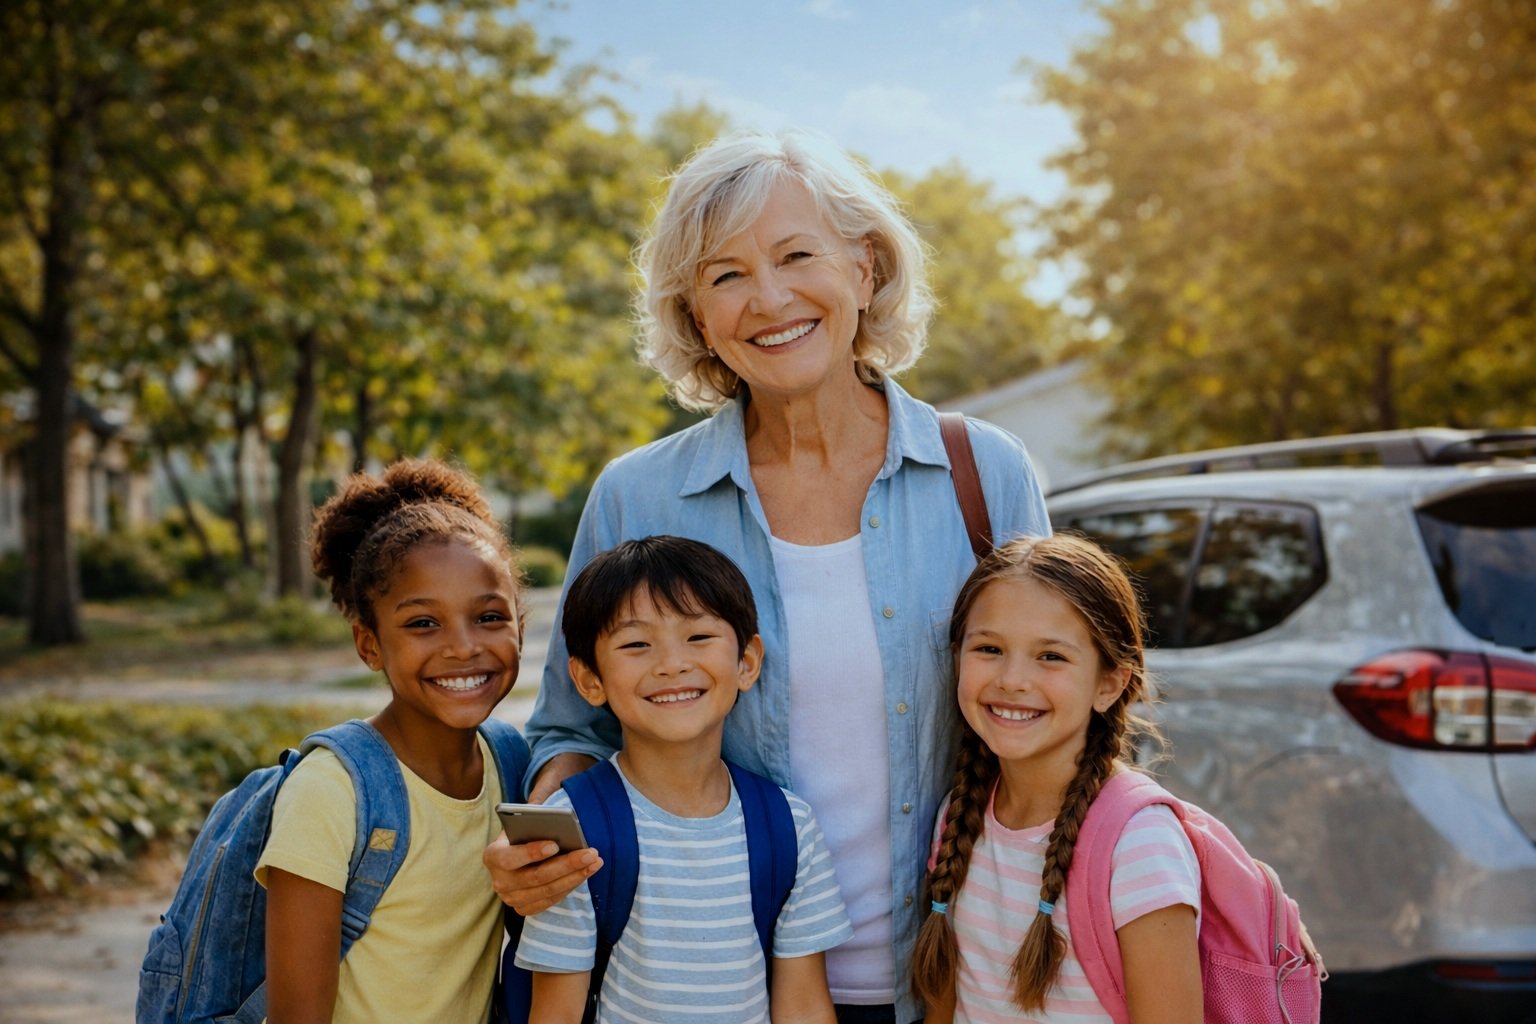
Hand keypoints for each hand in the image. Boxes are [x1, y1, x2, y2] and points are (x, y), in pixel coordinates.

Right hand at [484, 753, 601, 915]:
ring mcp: (511, 899)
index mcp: (493, 856)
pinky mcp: (525, 908)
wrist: (516, 855)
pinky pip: (551, 900)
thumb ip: (531, 815)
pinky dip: (570, 886)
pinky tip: (586, 872)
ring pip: (548, 891)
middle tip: (590, 853)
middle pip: (536, 877)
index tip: (555, 844)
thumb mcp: (522, 821)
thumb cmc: (522, 834)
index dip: (532, 852)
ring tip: (595, 861)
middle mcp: (499, 882)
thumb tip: (544, 809)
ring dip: (575, 876)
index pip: (511, 858)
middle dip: (566, 865)